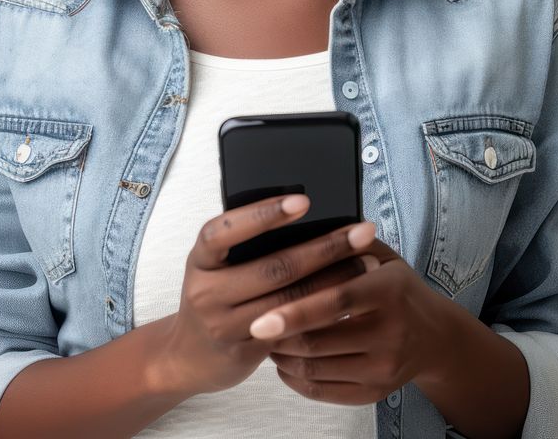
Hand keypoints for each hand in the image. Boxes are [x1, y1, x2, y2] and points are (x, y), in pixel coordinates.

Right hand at [158, 193, 379, 398]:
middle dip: (324, 247)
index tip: (304, 201)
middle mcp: (207, 290)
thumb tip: (304, 211)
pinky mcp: (245, 351)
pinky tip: (350, 299)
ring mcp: (224, 325)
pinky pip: (292, 328)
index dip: (264, 214)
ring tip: (367, 262)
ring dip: (334, 280)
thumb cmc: (215, 295)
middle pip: (273, 266)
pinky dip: (323, 310)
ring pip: (289, 300)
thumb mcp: (216, 266)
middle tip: (361, 231)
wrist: (189, 356)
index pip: (227, 229)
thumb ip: (245, 245)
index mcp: (201, 257)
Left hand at [256, 236, 451, 405]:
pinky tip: (286, 361)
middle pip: (319, 341)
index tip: (259, 319)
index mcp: (388, 291)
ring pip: (316, 368)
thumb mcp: (383, 256)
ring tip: (266, 339)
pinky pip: (324, 391)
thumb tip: (299, 229)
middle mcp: (390, 333)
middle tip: (252, 323)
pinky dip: (296, 378)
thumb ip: (347, 243)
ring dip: (282, 356)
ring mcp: (383, 368)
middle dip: (278, 336)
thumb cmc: (399, 289)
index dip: (294, 311)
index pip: (336, 301)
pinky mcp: (375, 393)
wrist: (436, 336)